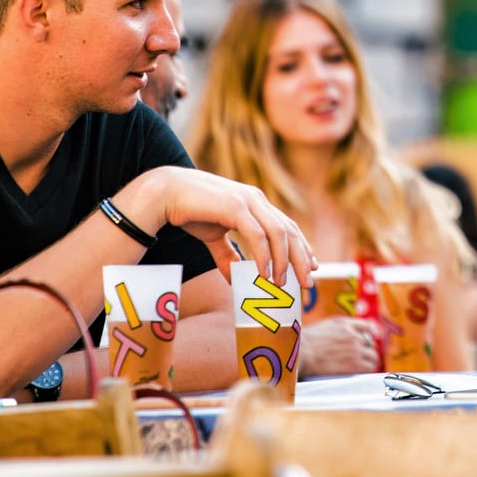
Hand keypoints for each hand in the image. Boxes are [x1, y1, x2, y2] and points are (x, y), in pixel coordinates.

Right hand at [120, 167, 315, 288]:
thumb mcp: (214, 236)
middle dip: (301, 257)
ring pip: (278, 233)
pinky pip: (256, 234)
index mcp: (256, 204)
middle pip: (289, 231)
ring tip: (281, 283)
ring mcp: (247, 201)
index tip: (311, 267)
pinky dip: (263, 255)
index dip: (301, 246)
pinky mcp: (234, 206)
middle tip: (308, 282)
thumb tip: (235, 279)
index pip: (287, 226)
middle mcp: (257, 200)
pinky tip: (264, 273)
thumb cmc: (189, 211)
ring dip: (283, 260)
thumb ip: (227, 255)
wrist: (165, 193)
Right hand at [299, 318, 379, 376]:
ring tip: (361, 367)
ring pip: (373, 355)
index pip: (365, 326)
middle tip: (359, 358)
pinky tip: (360, 372)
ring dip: (369, 360)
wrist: (301, 353)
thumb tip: (340, 337)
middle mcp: (353, 335)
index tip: (361, 342)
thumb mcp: (321, 327)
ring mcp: (356, 349)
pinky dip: (367, 369)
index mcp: (344, 324)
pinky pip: (370, 367)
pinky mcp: (355, 364)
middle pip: (370, 342)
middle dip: (365, 349)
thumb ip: (336, 329)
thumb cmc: (304, 343)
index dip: (363, 336)